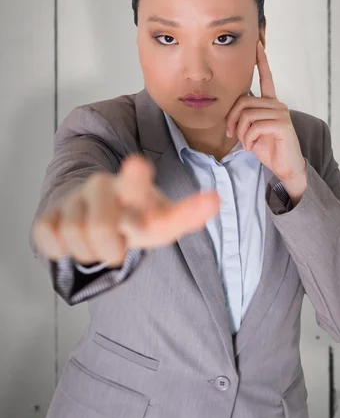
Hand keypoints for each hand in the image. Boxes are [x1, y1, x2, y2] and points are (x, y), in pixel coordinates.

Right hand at [32, 155, 220, 266]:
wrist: (98, 218)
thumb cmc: (133, 219)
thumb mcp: (160, 221)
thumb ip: (185, 214)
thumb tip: (214, 200)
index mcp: (133, 187)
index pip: (137, 185)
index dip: (136, 178)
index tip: (139, 165)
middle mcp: (101, 187)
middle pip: (100, 229)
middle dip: (111, 249)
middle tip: (118, 247)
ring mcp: (72, 200)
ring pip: (77, 240)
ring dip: (91, 252)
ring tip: (99, 242)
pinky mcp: (47, 217)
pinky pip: (52, 242)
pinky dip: (64, 251)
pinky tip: (74, 239)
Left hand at [225, 40, 306, 195]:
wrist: (285, 167)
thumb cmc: (268, 148)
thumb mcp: (251, 131)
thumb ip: (243, 118)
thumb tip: (231, 114)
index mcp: (270, 103)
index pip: (266, 78)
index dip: (262, 61)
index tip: (258, 44)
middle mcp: (277, 104)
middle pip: (244, 102)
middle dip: (232, 119)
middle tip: (231, 134)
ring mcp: (281, 113)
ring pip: (247, 115)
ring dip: (241, 132)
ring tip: (245, 143)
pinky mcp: (283, 125)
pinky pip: (255, 126)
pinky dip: (249, 139)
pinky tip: (252, 147)